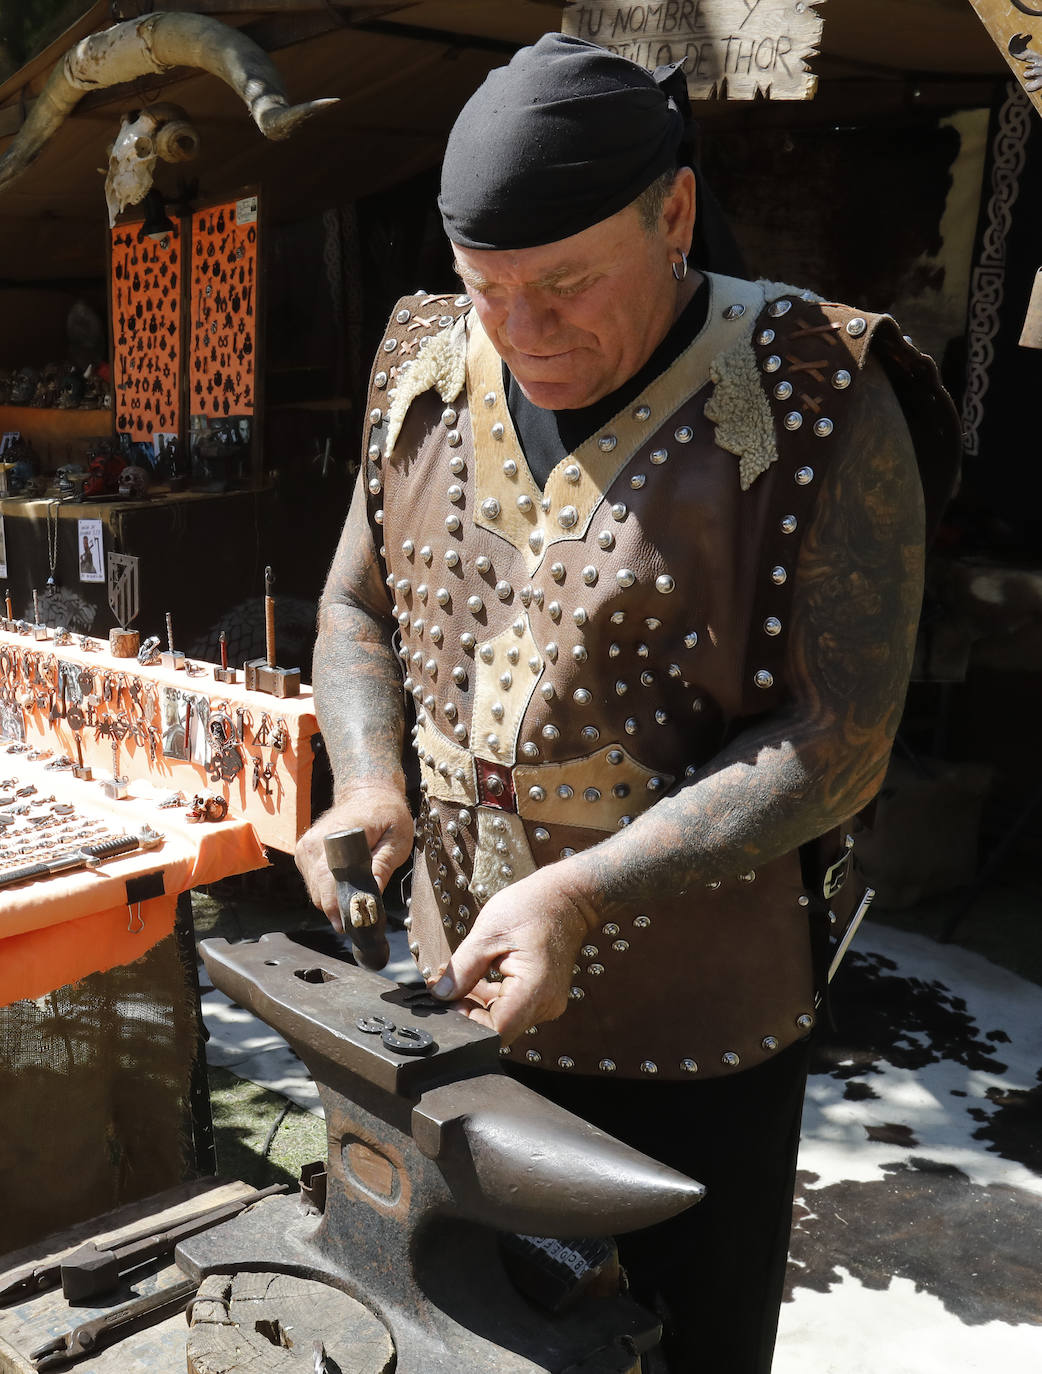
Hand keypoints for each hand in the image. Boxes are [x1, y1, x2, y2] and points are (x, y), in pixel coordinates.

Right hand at [294, 787, 412, 930]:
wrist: (367, 793)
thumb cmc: (386, 815)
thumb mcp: (397, 838)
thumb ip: (383, 865)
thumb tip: (371, 895)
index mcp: (336, 836)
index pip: (328, 881)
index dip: (340, 906)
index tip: (355, 925)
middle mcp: (313, 843)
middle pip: (320, 893)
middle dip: (340, 910)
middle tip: (363, 922)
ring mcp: (305, 848)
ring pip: (315, 893)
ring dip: (334, 902)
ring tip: (358, 903)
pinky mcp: (304, 854)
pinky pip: (314, 884)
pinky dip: (329, 891)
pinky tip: (347, 888)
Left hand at [429, 865, 596, 1044]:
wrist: (567, 898)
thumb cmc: (533, 907)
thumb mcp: (488, 933)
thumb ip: (462, 968)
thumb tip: (441, 994)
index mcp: (534, 989)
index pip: (496, 1030)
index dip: (467, 1022)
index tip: (447, 1002)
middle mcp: (545, 1004)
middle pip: (498, 1027)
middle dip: (466, 1011)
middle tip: (443, 988)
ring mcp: (546, 1002)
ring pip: (502, 1018)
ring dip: (475, 1004)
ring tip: (454, 980)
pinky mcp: (542, 996)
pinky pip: (510, 1007)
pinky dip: (489, 997)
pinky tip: (473, 980)